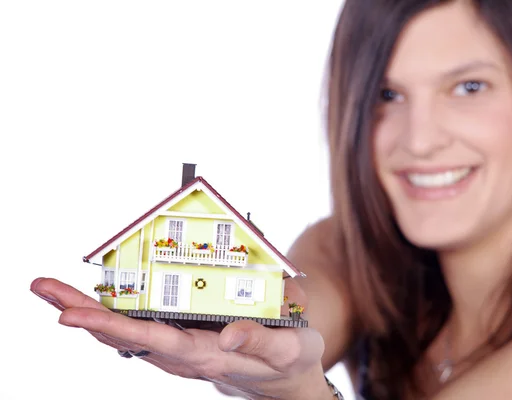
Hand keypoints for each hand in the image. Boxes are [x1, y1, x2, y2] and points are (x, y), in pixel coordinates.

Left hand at [30, 277, 331, 399]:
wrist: (286, 381)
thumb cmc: (290, 363)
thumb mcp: (290, 349)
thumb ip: (262, 341)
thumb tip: (228, 333)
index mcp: (207, 355)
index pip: (150, 339)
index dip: (109, 325)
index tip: (71, 314)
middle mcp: (182, 355)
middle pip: (122, 334)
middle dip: (80, 310)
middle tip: (42, 286)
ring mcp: (177, 350)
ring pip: (124, 333)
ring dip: (87, 310)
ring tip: (52, 288)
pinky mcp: (180, 342)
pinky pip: (137, 329)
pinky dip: (110, 313)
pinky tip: (97, 297)